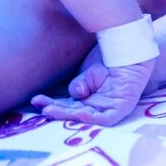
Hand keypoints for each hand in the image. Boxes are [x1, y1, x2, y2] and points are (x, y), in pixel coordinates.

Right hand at [32, 58, 153, 126]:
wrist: (128, 47)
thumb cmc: (109, 58)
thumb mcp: (88, 73)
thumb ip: (79, 85)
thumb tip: (76, 94)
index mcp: (88, 98)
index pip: (67, 105)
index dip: (52, 103)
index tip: (36, 100)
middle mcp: (98, 105)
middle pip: (75, 113)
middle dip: (58, 111)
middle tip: (43, 109)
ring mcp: (110, 108)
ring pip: (88, 118)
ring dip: (70, 116)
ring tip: (53, 111)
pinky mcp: (123, 107)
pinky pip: (107, 118)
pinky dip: (93, 118)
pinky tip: (79, 113)